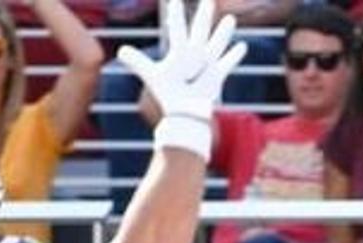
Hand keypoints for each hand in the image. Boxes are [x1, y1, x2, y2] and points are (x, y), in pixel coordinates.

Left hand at [117, 0, 247, 158]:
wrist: (184, 112)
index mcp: (179, 52)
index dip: (175, 14)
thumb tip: (120, 51)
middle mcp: (194, 55)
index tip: (174, 0)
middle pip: (201, 29)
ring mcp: (207, 64)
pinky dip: (234, 55)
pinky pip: (227, 63)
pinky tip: (242, 46)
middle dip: (205, 14)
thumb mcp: (152, 74)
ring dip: (223, 32)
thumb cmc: (168, 94)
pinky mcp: (217, 76)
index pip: (177, 28)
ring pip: (217, 43)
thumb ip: (137, 61)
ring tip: (230, 18)